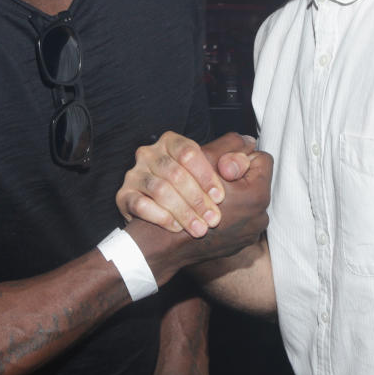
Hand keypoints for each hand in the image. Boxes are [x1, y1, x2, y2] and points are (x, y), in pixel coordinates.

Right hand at [118, 131, 257, 237]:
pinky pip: (141, 204)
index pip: (189, 151)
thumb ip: (231, 156)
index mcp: (171, 142)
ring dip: (184, 211)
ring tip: (200, 229)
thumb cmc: (191, 194)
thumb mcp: (213, 172)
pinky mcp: (123, 196)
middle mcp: (149, 153)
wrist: (158, 232)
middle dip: (198, 198)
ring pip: (160, 189)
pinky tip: (177, 229)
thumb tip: (250, 143)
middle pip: (176, 172)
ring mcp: (133, 174)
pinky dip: (162, 217)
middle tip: (214, 219)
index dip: (207, 174)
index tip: (221, 195)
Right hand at [126, 149, 271, 279]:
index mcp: (257, 194)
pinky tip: (206, 213)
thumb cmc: (183, 198)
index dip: (240, 157)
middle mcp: (260, 217)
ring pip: (246, 203)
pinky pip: (238, 222)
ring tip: (208, 198)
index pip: (261, 160)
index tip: (222, 164)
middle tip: (213, 180)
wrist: (166, 245)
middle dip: (236, 179)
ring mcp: (250, 234)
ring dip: (231, 198)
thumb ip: (229, 147)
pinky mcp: (239, 246)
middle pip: (254, 183)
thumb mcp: (205, 162)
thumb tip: (249, 140)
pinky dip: (226, 216)